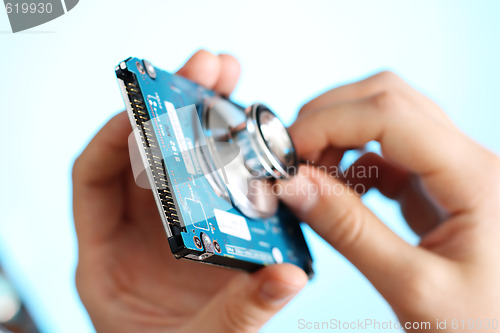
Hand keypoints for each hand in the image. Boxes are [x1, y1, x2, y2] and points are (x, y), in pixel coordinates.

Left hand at [72, 50, 307, 332]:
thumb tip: (286, 275)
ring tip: (231, 84)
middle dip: (175, 109)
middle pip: (148, 157)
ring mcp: (176, 232)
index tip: (146, 108)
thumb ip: (234, 314)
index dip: (116, 136)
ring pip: (186, 164)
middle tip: (205, 72)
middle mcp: (140, 235)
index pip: (94, 178)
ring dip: (207, 122)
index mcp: (108, 260)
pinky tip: (258, 139)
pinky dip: (236, 161)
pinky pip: (220, 187)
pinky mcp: (211, 236)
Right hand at [275, 72, 499, 330]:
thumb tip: (292, 185)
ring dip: (339, 138)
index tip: (284, 150)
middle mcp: (468, 161)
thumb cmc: (485, 328)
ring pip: (387, 122)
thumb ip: (348, 231)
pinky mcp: (437, 190)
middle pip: (389, 100)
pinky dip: (352, 165)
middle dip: (330, 117)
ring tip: (310, 175)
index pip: (391, 114)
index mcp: (476, 177)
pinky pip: (388, 157)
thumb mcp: (413, 287)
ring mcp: (453, 172)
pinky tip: (337, 193)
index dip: (327, 122)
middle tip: (291, 154)